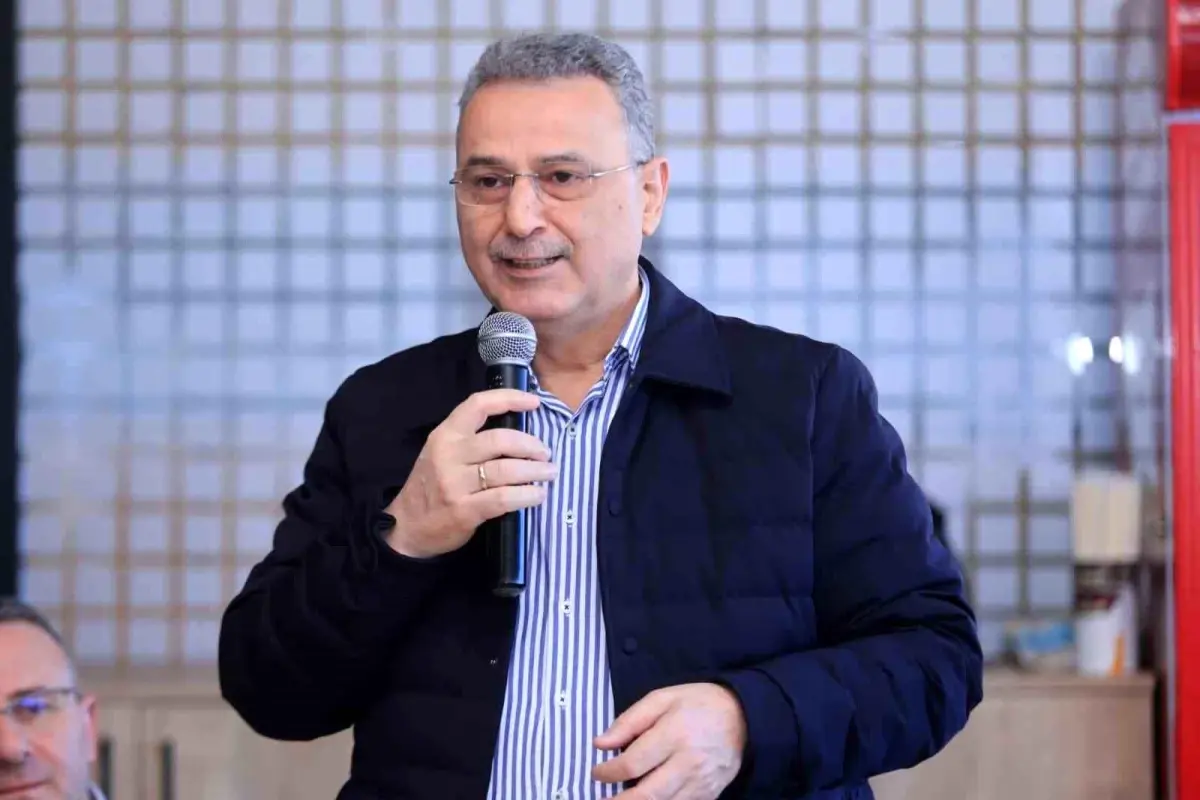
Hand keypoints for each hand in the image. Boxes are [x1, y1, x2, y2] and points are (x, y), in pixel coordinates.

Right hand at [384, 389, 555, 557]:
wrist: (407, 527)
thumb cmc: (431, 486)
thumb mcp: (441, 453)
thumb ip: (471, 440)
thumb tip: (518, 434)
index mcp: (445, 435)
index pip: (478, 404)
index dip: (510, 398)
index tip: (534, 402)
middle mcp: (449, 455)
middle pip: (500, 439)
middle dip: (531, 445)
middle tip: (545, 454)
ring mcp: (455, 483)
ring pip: (506, 469)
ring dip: (535, 471)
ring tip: (549, 473)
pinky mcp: (464, 510)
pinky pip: (504, 498)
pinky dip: (527, 495)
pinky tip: (538, 495)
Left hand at [591, 683, 747, 799]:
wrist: (743, 717)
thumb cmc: (698, 703)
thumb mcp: (662, 698)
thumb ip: (629, 721)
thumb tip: (600, 743)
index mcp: (675, 734)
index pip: (633, 763)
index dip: (609, 772)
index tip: (597, 772)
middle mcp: (688, 762)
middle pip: (647, 795)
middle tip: (601, 799)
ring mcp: (701, 782)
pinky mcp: (709, 795)